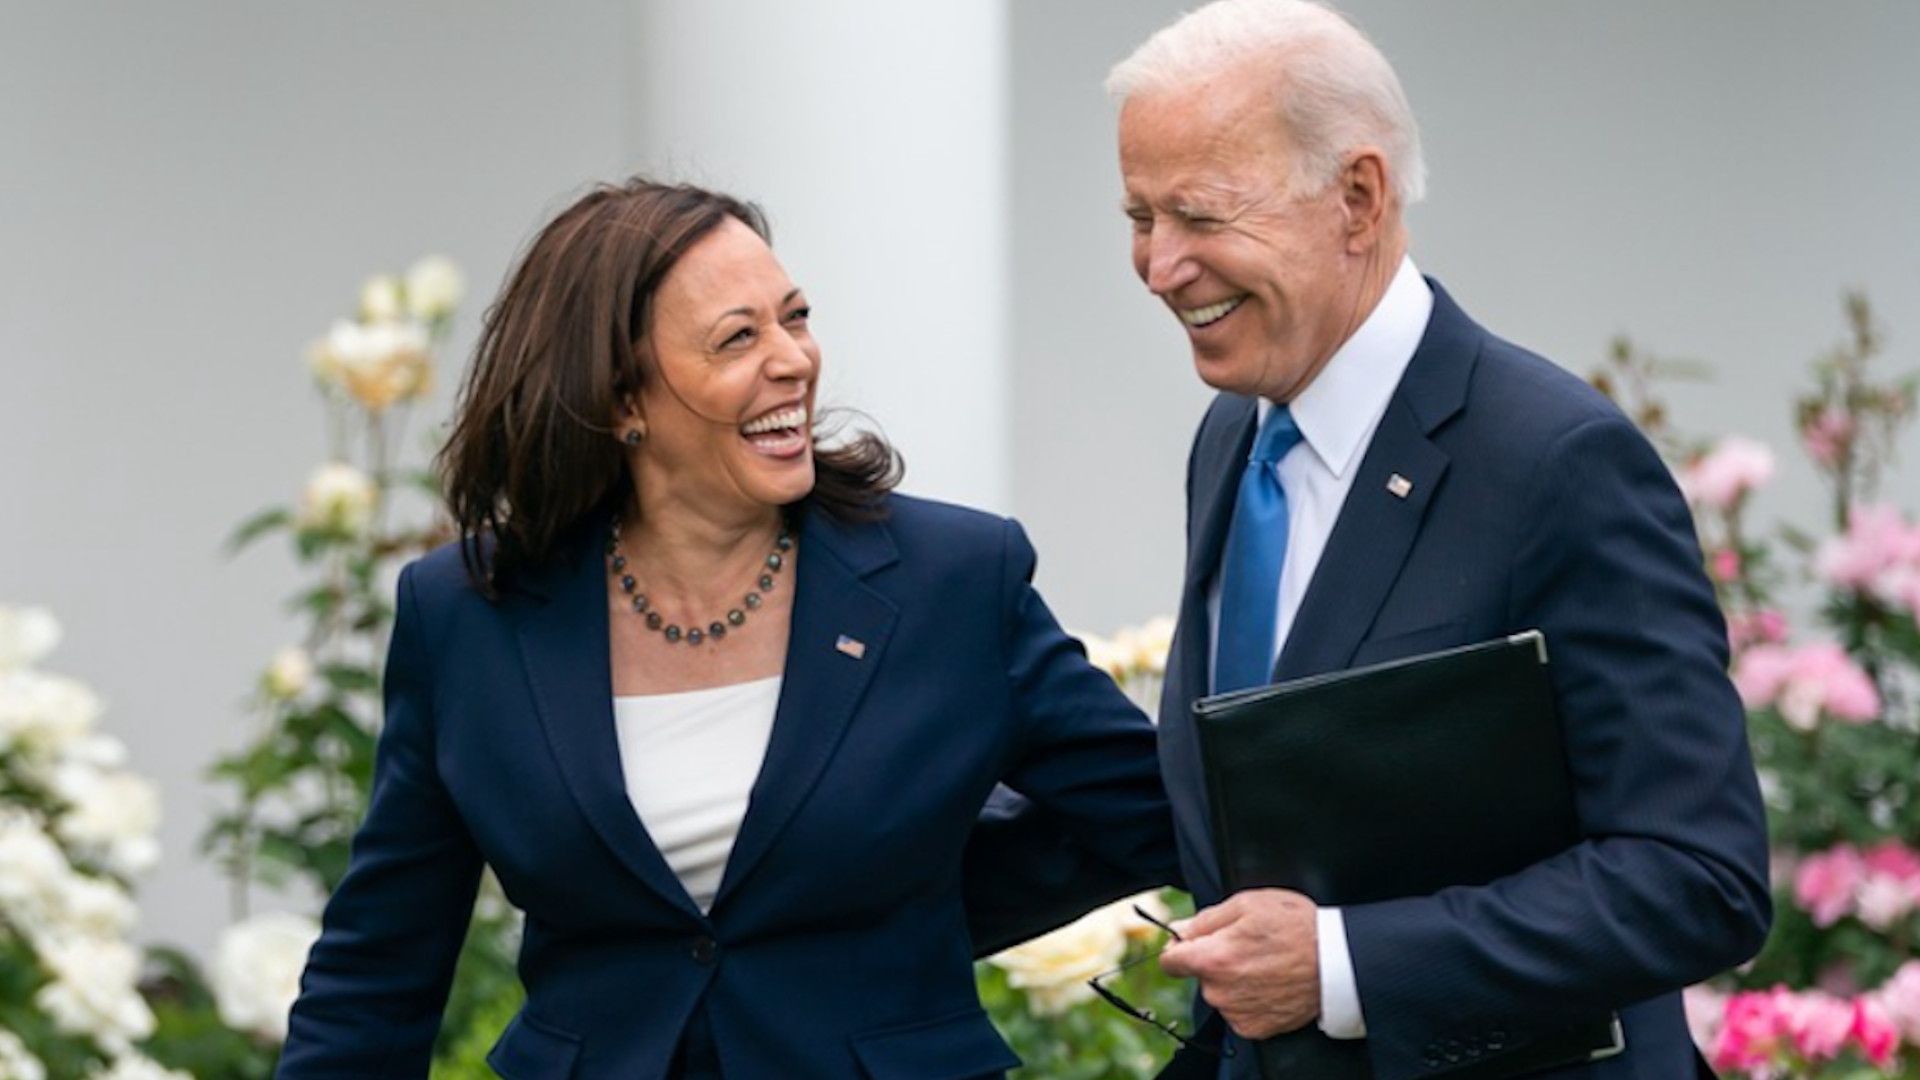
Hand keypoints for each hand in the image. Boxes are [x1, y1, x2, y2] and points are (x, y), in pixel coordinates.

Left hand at [1157, 888, 1319, 1039]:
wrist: (1338, 963)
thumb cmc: (1296, 927)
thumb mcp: (1248, 904)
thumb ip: (1206, 919)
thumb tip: (1179, 930)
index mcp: (1213, 958)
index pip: (1170, 961)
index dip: (1179, 948)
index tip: (1193, 942)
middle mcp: (1220, 991)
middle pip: (1200, 976)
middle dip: (1215, 961)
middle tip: (1247, 946)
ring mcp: (1237, 1013)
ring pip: (1220, 994)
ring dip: (1233, 981)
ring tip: (1265, 963)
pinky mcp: (1255, 1028)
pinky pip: (1238, 1011)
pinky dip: (1249, 1000)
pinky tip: (1270, 983)